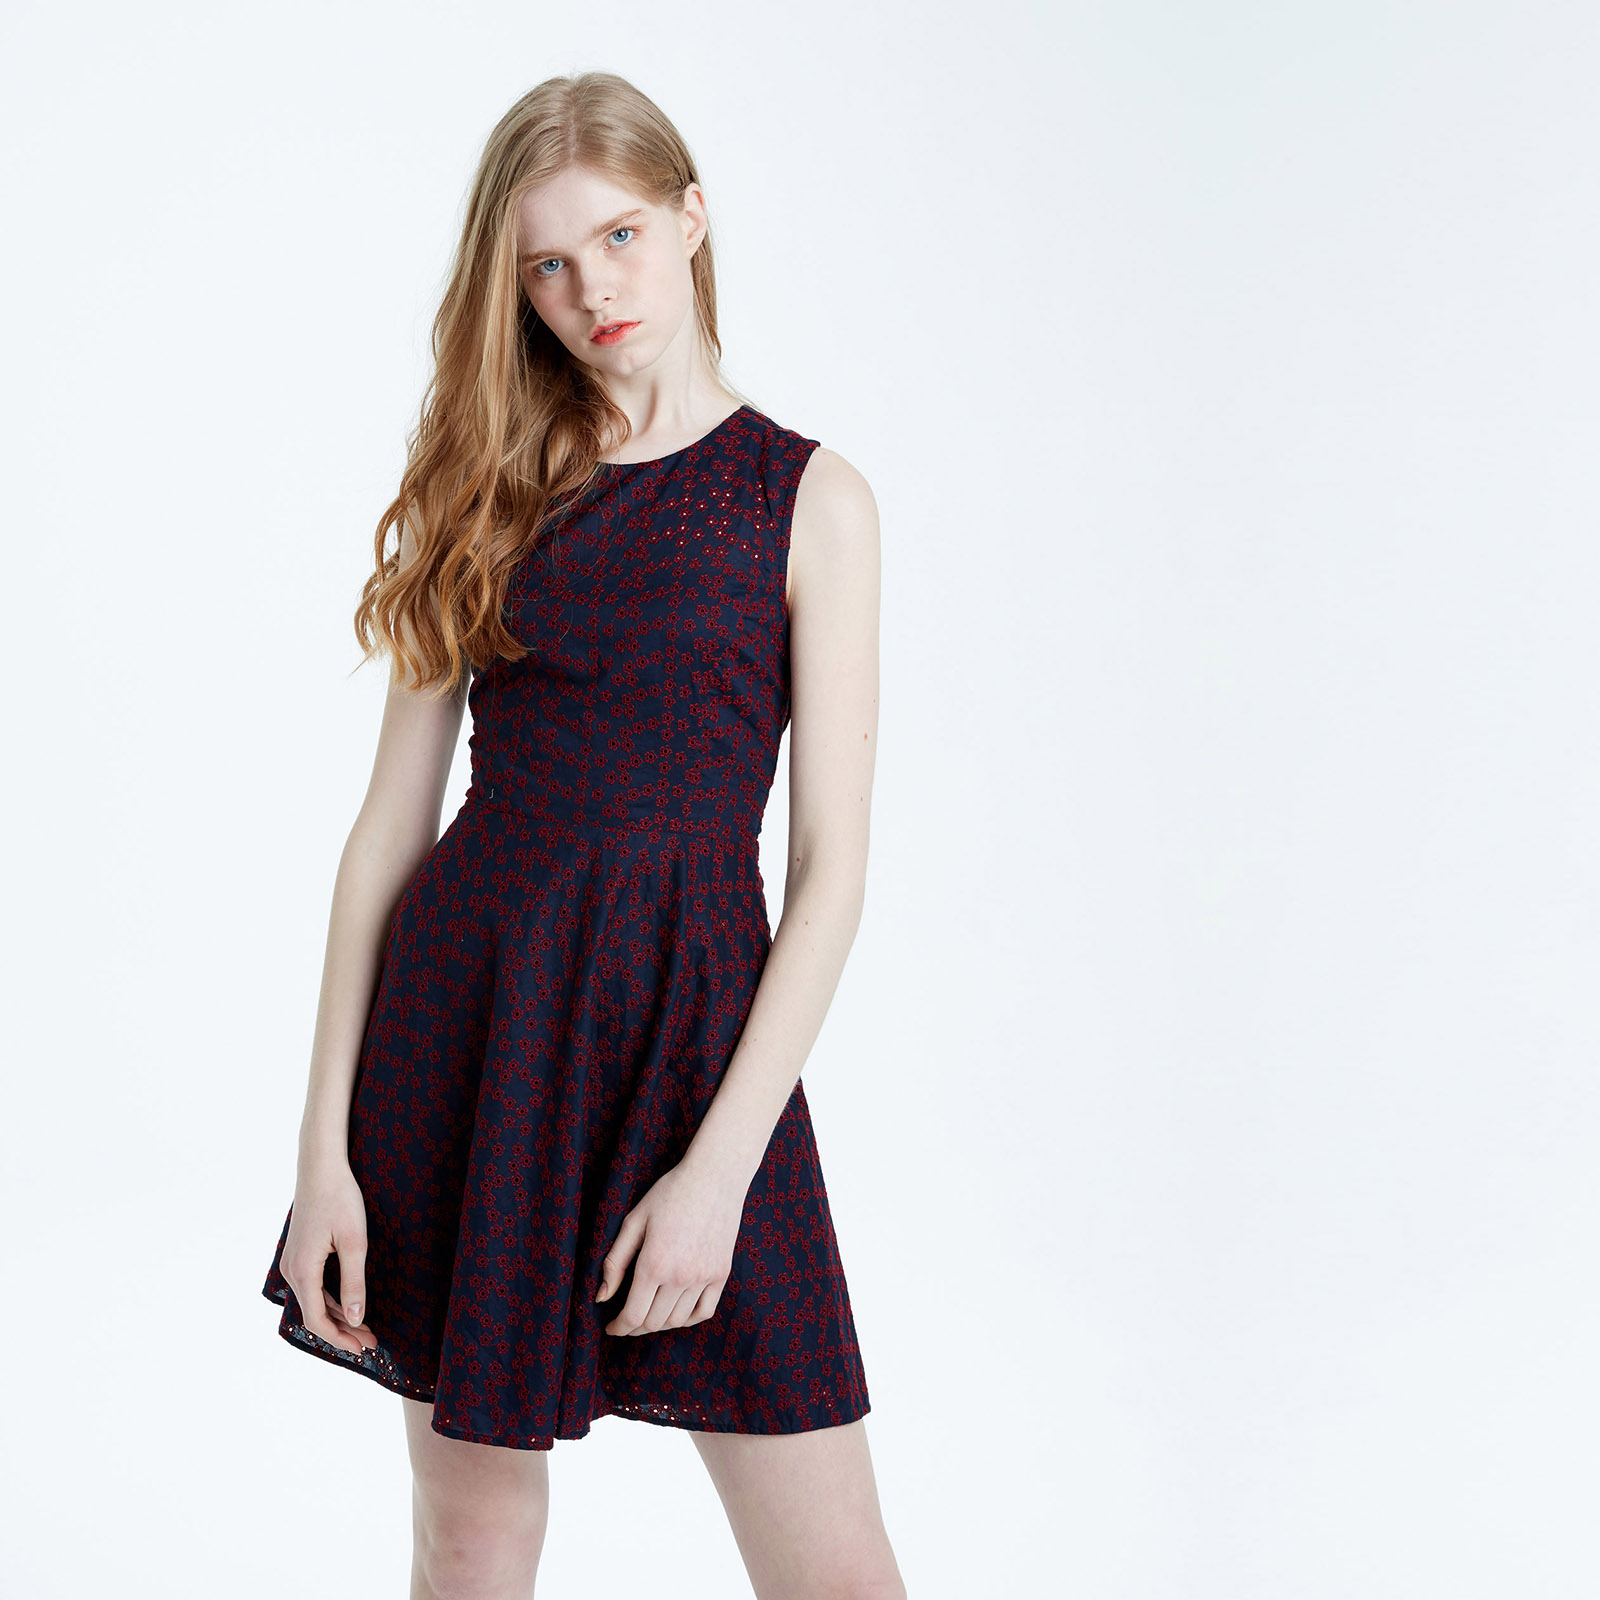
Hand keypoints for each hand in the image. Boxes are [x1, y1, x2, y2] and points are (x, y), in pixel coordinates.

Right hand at [279, 1157, 379, 1356]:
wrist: (321, 1168)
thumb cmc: (339, 1200)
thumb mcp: (354, 1242)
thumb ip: (353, 1282)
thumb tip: (356, 1318)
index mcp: (303, 1271)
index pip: (317, 1320)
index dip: (340, 1339)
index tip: (364, 1349)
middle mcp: (292, 1271)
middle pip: (314, 1314)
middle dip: (343, 1331)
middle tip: (372, 1342)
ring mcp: (293, 1262)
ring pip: (313, 1301)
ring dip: (338, 1316)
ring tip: (365, 1328)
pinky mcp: (299, 1254)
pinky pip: (313, 1287)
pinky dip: (330, 1300)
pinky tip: (349, 1305)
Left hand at [596, 1157, 748, 1335]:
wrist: (715, 1176)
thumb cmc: (669, 1193)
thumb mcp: (634, 1221)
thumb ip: (616, 1262)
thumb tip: (602, 1298)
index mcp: (654, 1264)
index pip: (633, 1315)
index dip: (619, 1327)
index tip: (611, 1327)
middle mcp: (680, 1276)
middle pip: (653, 1322)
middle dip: (635, 1327)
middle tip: (626, 1320)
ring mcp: (704, 1277)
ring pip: (677, 1321)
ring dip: (659, 1324)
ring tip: (649, 1313)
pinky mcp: (721, 1274)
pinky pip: (704, 1312)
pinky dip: (688, 1319)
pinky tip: (675, 1311)